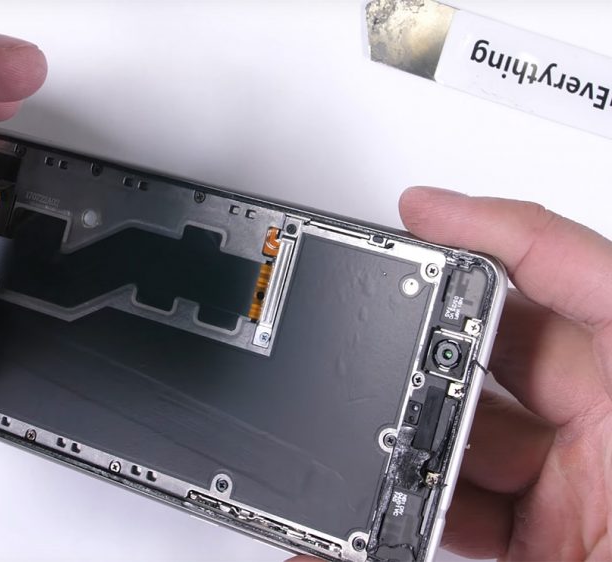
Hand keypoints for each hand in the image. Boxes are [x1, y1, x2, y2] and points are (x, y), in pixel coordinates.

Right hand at [291, 187, 610, 560]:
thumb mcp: (578, 552)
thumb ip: (447, 547)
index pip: (589, 280)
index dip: (500, 229)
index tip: (422, 211)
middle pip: (509, 357)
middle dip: (421, 353)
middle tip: (354, 358)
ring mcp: (589, 498)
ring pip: (476, 442)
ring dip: (406, 454)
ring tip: (345, 470)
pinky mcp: (561, 543)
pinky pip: (469, 514)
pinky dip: (411, 525)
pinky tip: (363, 538)